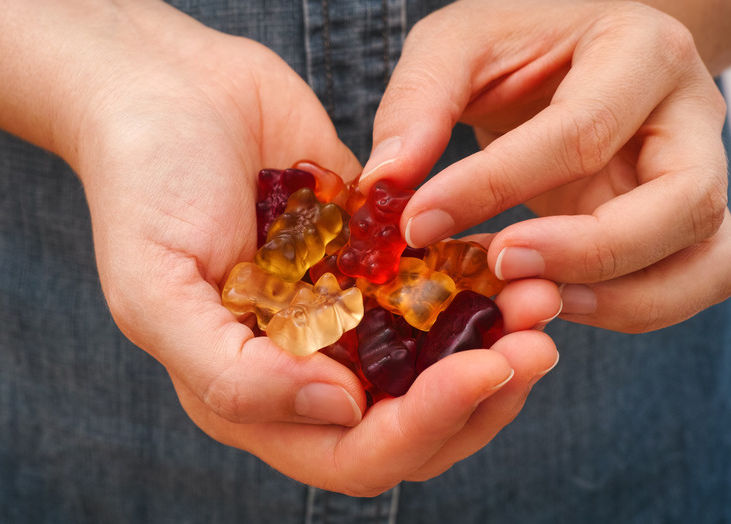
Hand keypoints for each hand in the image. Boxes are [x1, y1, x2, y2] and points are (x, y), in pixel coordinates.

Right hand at [66, 2, 560, 493]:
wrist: (169, 90)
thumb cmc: (145, 186)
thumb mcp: (156, 290)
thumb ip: (233, 374)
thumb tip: (341, 413)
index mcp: (254, 392)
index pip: (354, 452)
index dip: (424, 428)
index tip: (483, 369)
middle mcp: (308, 364)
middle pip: (414, 421)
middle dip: (481, 392)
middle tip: (536, 342)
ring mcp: (346, 311)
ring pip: (438, 359)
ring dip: (495, 340)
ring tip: (540, 297)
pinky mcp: (372, 258)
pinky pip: (438, 286)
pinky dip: (479, 283)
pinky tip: (510, 260)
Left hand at [360, 0, 730, 332]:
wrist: (572, 51)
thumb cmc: (519, 44)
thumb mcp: (458, 46)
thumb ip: (420, 102)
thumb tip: (388, 180)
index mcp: (638, 51)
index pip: (579, 131)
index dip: (494, 187)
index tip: (418, 223)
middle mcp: (689, 116)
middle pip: (681, 202)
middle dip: (585, 251)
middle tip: (497, 266)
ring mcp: (698, 173)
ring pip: (704, 258)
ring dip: (620, 299)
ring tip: (530, 301)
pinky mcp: (681, 222)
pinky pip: (687, 282)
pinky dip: (627, 308)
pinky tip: (553, 300)